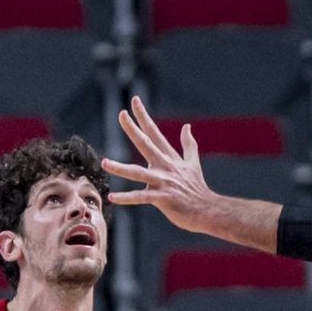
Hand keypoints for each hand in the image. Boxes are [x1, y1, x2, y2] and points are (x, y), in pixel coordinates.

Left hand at [103, 100, 217, 232]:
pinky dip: (126, 198)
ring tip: (104, 163)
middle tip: (121, 114)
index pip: (154, 132)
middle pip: (146, 144)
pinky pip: (141, 197)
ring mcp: (163, 182)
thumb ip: (188, 144)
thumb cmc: (197, 188)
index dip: (143, 116)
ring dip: (120, 168)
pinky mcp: (162, 198)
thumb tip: (187, 126)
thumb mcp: (193, 163)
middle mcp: (165, 166)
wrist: (207, 209)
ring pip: (137, 173)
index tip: (134, 101)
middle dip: (133, 129)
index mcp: (169, 157)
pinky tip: (112, 197)